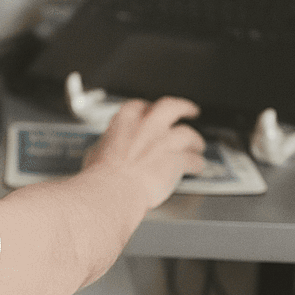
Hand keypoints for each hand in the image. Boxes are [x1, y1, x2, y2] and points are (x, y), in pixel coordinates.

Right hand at [82, 97, 206, 210]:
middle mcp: (147, 125)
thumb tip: (105, 150)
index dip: (149, 109)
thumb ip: (108, 146)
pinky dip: (197, 163)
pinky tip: (198, 167)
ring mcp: (164, 140)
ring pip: (188, 133)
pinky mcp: (177, 160)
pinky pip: (194, 159)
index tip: (152, 112)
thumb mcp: (96, 151)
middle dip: (183, 107)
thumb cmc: (102, 174)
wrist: (115, 189)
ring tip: (197, 144)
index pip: (141, 106)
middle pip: (172, 106)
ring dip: (195, 140)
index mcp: (125, 120)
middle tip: (189, 110)